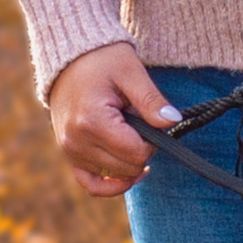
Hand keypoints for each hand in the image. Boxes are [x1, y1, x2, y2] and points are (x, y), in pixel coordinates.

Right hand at [46, 41, 180, 196]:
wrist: (70, 57)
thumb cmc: (102, 59)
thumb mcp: (131, 72)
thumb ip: (151, 100)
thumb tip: (173, 122)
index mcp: (92, 121)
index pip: (137, 153)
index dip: (152, 141)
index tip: (148, 119)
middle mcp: (76, 141)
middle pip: (127, 168)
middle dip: (141, 150)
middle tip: (139, 123)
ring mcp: (70, 151)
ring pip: (114, 176)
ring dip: (128, 160)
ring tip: (126, 131)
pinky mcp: (69, 155)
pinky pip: (91, 185)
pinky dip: (111, 185)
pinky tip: (128, 176)